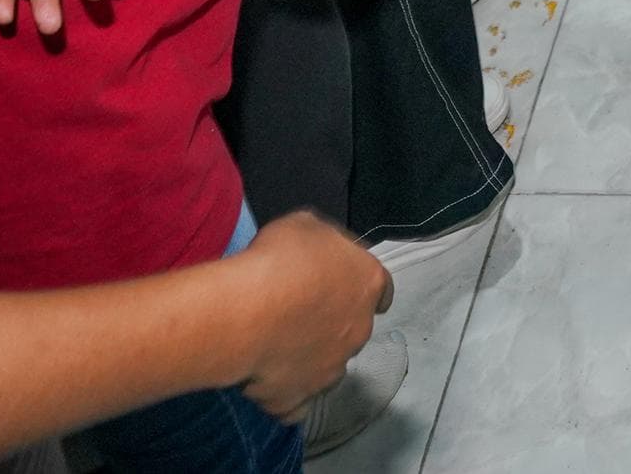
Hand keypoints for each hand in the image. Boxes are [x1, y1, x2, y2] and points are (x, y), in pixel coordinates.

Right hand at [228, 213, 394, 420]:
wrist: (248, 314)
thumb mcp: (305, 226)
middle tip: (298, 312)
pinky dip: (288, 396)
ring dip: (313, 359)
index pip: (382, 289)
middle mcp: (359, 331)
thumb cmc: (279, 260)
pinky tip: (270, 381)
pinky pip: (297, 404)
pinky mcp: (298, 400)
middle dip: (333, 323)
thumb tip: (319, 255)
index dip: (363, 288)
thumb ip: (322, 243)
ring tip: (279, 347)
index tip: (347, 288)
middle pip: (353, 328)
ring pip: (330, 368)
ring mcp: (331, 370)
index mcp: (367, 285)